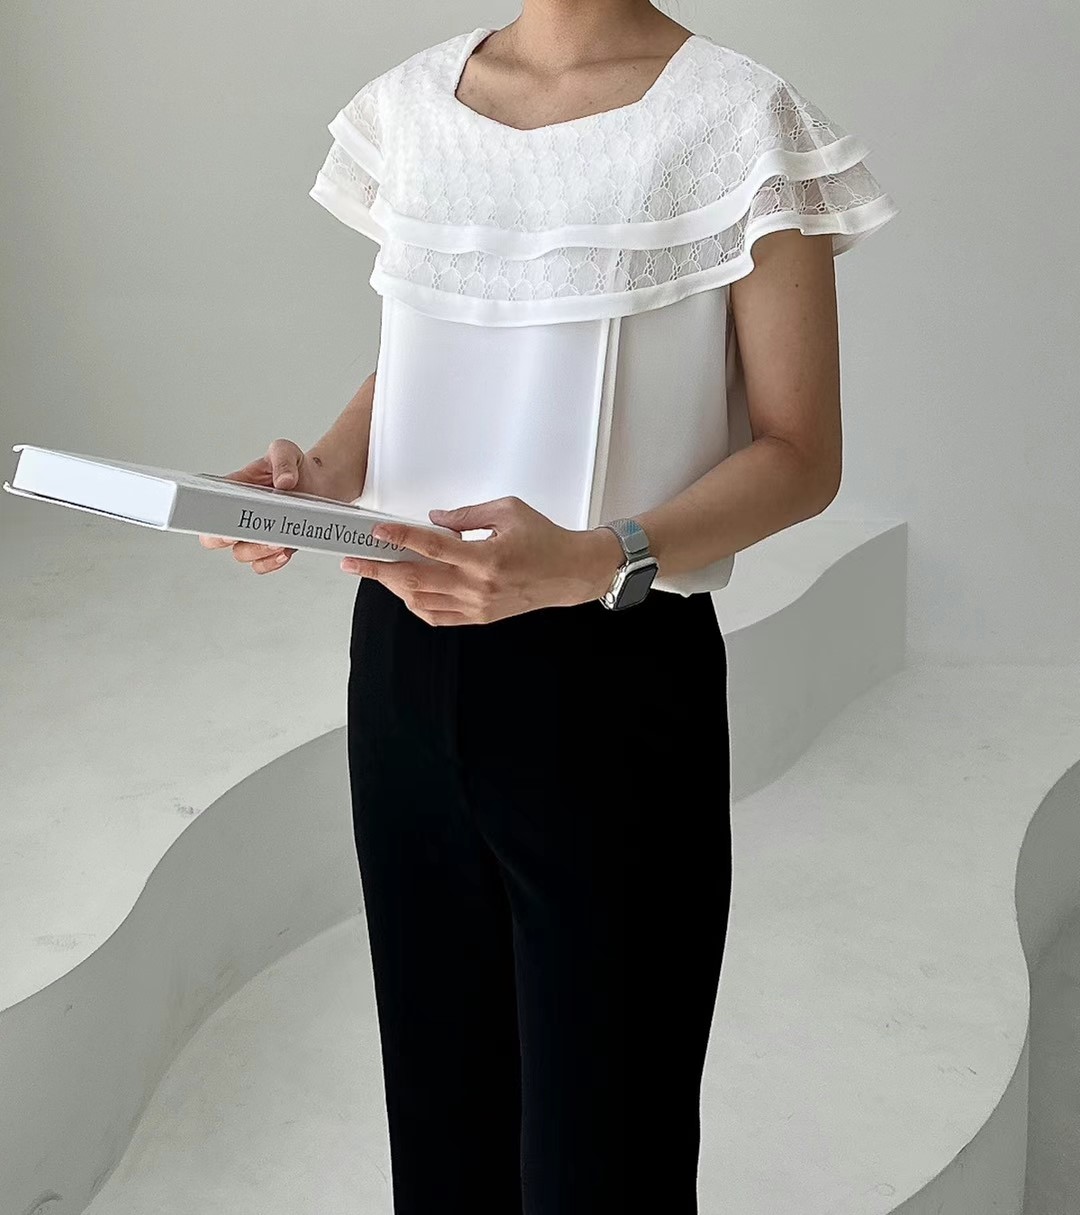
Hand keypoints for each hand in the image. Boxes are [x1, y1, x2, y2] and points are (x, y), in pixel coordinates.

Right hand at [198, 439, 352, 573]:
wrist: (322, 482)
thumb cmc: (296, 465)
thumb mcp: (286, 451)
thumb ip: (282, 460)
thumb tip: (284, 481)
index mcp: (233, 490)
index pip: (207, 507)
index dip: (209, 519)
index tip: (225, 523)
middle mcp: (240, 514)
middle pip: (214, 538)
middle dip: (227, 541)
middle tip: (248, 533)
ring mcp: (256, 533)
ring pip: (241, 554)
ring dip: (257, 551)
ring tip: (277, 541)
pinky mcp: (274, 546)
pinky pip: (262, 564)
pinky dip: (270, 562)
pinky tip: (284, 552)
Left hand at [338, 495, 625, 624]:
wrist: (570, 573)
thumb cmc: (544, 538)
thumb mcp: (508, 510)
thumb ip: (467, 515)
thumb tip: (432, 521)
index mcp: (485, 557)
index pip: (431, 547)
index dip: (400, 537)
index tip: (376, 531)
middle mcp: (478, 586)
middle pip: (415, 579)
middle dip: (379, 569)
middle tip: (353, 561)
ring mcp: (477, 606)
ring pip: (421, 600)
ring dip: (393, 586)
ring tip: (375, 572)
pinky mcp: (479, 617)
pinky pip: (437, 616)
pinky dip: (415, 604)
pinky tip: (404, 590)